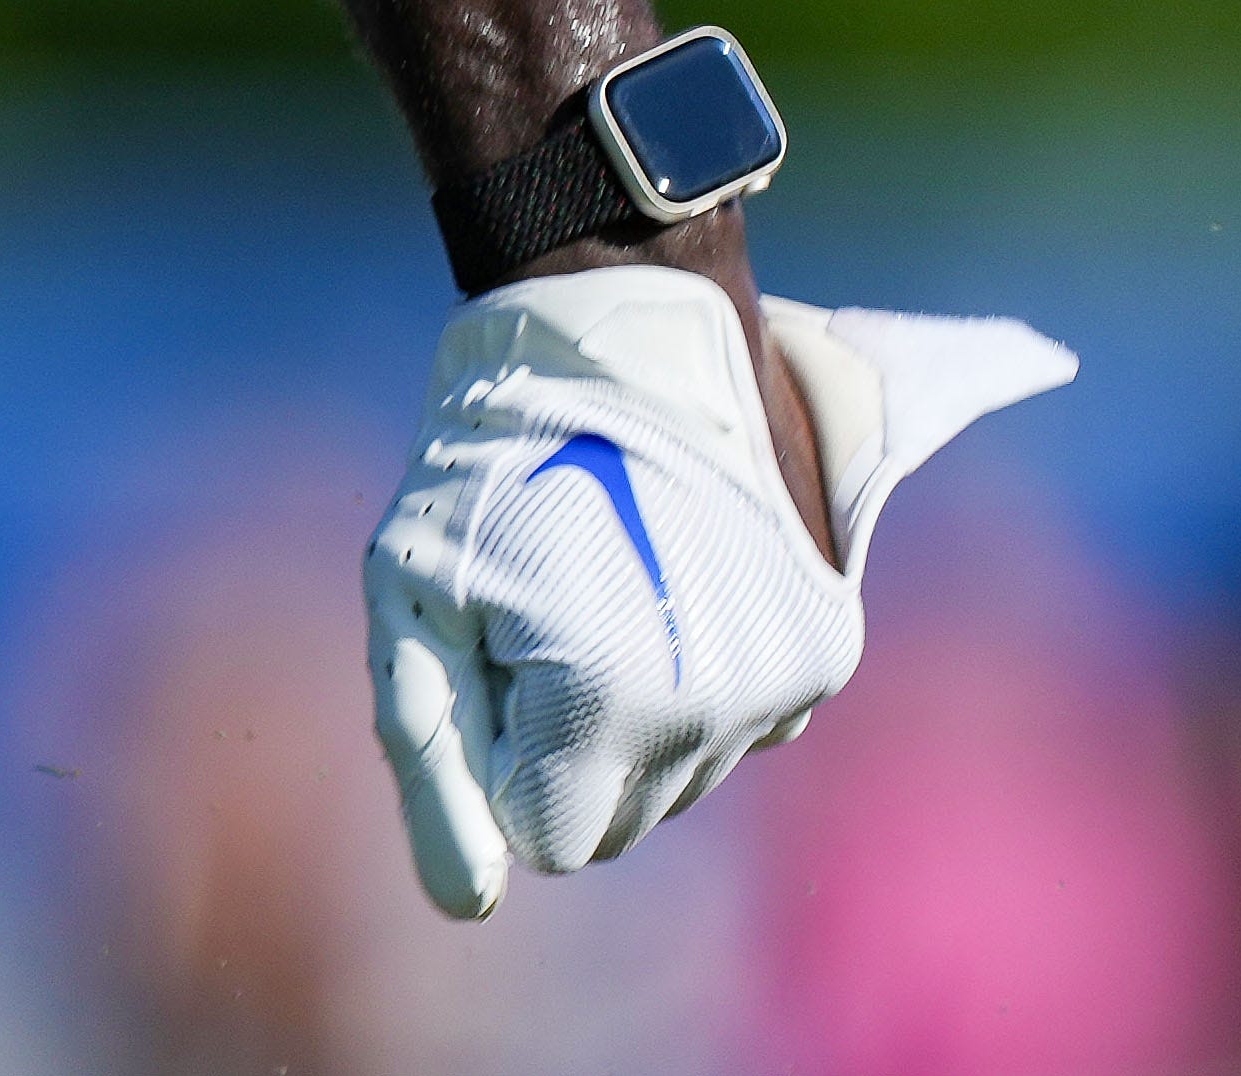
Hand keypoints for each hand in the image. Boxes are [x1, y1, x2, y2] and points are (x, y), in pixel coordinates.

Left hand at [364, 260, 1073, 914]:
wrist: (621, 337)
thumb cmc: (484, 465)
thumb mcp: (412, 600)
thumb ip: (430, 761)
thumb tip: (464, 902)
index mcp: (614, 702)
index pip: (553, 838)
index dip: (503, 755)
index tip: (494, 652)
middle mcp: (722, 709)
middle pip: (623, 821)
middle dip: (567, 745)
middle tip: (543, 606)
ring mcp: (789, 681)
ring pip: (684, 778)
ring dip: (634, 712)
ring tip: (606, 582)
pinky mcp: (828, 650)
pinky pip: (740, 726)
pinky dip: (697, 679)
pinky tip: (670, 580)